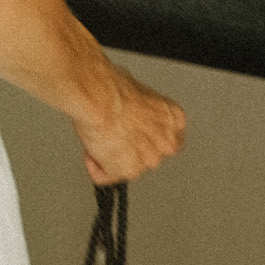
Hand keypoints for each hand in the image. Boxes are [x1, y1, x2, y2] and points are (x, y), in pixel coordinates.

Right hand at [73, 64, 184, 185]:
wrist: (98, 97)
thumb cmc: (111, 87)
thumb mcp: (135, 89)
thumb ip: (140, 108)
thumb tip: (129, 107)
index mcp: (173, 119)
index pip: (167, 140)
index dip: (145, 139)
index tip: (133, 136)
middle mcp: (166, 142)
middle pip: (147, 156)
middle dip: (128, 150)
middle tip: (111, 136)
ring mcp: (149, 159)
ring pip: (127, 167)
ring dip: (111, 158)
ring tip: (99, 139)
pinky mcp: (129, 171)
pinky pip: (107, 176)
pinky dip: (96, 167)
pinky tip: (92, 150)